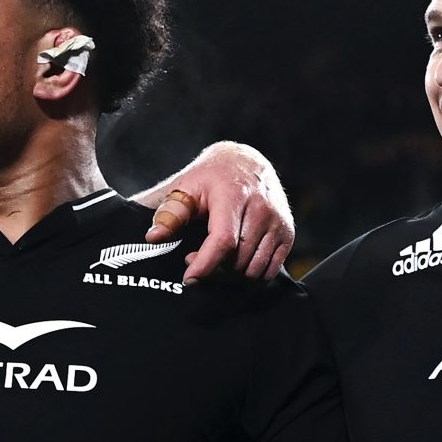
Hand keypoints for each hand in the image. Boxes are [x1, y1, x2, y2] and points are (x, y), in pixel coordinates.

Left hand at [142, 142, 295, 280]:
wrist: (247, 163)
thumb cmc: (211, 178)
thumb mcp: (186, 187)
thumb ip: (170, 213)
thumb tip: (153, 237)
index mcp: (235, 195)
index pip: (223, 240)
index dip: (205, 264)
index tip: (189, 278)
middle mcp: (262, 208)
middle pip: (237, 260)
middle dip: (213, 267)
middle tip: (195, 256)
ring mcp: (278, 221)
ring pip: (253, 269)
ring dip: (232, 273)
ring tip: (216, 256)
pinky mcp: (287, 233)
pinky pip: (269, 270)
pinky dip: (251, 273)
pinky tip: (236, 259)